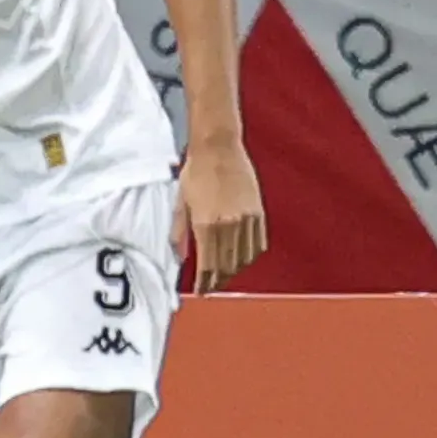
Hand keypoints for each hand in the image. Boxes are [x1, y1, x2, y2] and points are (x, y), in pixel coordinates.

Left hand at [172, 131, 267, 293]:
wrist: (218, 146)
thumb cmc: (195, 172)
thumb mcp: (181, 202)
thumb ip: (179, 232)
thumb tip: (178, 257)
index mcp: (206, 223)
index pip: (208, 265)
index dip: (205, 282)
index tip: (202, 291)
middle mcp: (228, 224)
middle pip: (227, 265)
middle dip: (219, 280)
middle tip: (212, 287)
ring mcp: (246, 218)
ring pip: (244, 258)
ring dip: (235, 270)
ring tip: (226, 275)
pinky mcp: (258, 212)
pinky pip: (258, 243)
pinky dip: (250, 255)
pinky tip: (243, 258)